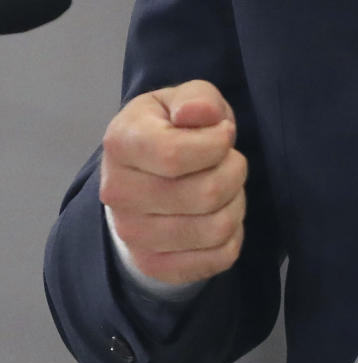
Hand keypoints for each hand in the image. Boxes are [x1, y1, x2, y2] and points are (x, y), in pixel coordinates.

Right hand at [99, 79, 246, 284]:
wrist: (144, 175)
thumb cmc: (170, 128)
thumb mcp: (183, 99)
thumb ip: (197, 98)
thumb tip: (195, 113)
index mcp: (120, 143)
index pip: (174, 155)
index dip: (216, 144)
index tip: (223, 134)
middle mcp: (117, 193)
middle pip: (205, 194)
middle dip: (235, 171)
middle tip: (228, 161)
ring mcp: (132, 235)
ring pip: (216, 229)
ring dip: (236, 203)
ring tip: (225, 186)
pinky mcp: (153, 264)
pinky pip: (218, 258)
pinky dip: (233, 235)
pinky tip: (218, 214)